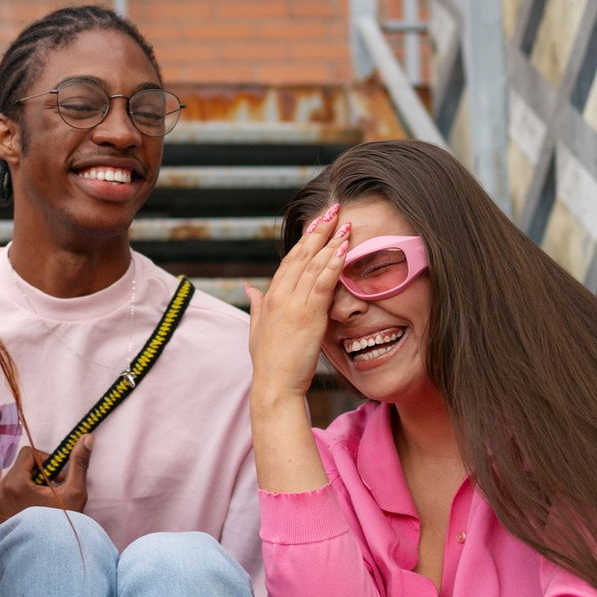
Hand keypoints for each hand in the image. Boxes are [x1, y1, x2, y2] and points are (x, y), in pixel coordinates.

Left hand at [0, 436, 92, 521]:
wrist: (45, 560)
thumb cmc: (60, 526)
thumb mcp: (74, 493)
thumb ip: (78, 464)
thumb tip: (87, 437)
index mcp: (15, 484)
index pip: (29, 453)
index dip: (46, 460)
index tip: (57, 477)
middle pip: (20, 469)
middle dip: (39, 476)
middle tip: (54, 493)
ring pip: (13, 484)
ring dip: (29, 489)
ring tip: (43, 506)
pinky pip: (5, 499)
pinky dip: (19, 502)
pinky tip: (32, 516)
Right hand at [244, 203, 350, 403]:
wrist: (274, 385)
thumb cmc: (269, 363)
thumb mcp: (257, 330)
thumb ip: (256, 305)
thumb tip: (251, 289)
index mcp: (270, 298)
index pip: (289, 261)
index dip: (305, 240)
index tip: (318, 223)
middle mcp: (280, 296)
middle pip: (301, 255)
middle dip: (319, 231)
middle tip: (334, 211)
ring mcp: (294, 304)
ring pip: (314, 264)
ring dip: (331, 242)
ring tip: (345, 224)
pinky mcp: (308, 315)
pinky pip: (323, 283)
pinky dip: (333, 264)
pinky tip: (344, 249)